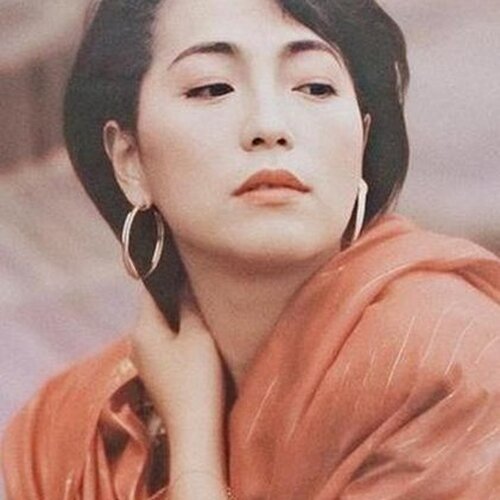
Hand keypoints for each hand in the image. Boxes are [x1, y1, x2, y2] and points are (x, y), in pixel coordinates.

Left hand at [129, 287, 226, 478]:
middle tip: (202, 285)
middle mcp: (136, 342)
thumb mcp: (198, 334)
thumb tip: (184, 280)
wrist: (195, 430)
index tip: (188, 263)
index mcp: (142, 328)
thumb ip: (189, 303)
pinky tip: (198, 336)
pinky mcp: (157, 374)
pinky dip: (179, 335)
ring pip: (162, 326)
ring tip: (203, 307)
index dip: (168, 274)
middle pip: (156, 308)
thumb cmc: (197, 378)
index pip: (150, 290)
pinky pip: (165, 343)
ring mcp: (145, 361)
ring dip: (179, 316)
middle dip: (176, 296)